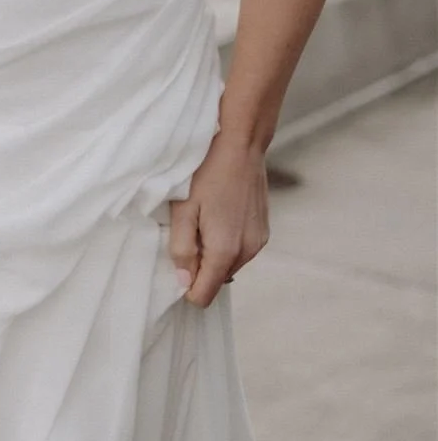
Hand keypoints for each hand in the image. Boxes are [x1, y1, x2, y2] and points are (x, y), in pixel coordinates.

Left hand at [169, 131, 269, 307]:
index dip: (186, 287)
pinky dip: (226, 243)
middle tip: (187, 233)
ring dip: (213, 255)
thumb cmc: (205, 173)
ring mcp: (258, 242)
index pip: (204, 295)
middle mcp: (247, 252)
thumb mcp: (182, 211)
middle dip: (199, 268)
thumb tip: (184, 283)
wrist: (240, 144)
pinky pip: (239, 251)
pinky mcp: (263, 231)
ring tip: (203, 222)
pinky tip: (219, 216)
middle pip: (216, 281)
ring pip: (228, 266)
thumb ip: (181, 250)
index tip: (176, 264)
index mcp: (225, 251)